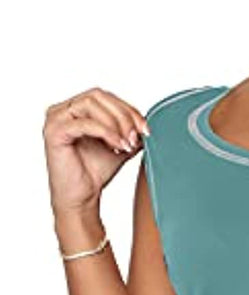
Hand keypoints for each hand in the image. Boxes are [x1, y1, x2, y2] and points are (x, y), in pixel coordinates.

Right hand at [43, 87, 149, 218]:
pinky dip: (105, 132)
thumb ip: (131, 130)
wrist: (81, 198)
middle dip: (123, 115)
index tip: (145, 128)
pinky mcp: (54, 132)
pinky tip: (117, 146)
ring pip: (90, 104)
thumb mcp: (120, 145)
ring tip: (126, 143)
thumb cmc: (95, 172)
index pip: (104, 96)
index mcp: (75, 109)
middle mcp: (62, 110)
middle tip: (137, 136)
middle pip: (98, 96)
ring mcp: (55, 119)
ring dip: (115, 123)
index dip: (128, 109)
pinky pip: (84, 123)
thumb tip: (148, 121)